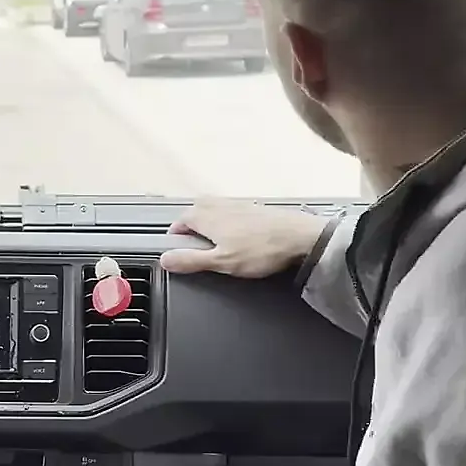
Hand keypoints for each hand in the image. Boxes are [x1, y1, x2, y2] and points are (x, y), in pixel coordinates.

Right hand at [158, 198, 327, 277]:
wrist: (300, 237)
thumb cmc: (262, 249)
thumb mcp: (221, 262)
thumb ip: (190, 260)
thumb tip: (165, 260)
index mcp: (204, 215)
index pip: (178, 223)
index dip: (176, 240)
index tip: (180, 254)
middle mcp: (218, 204)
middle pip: (194, 213)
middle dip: (192, 231)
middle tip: (199, 251)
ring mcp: (236, 203)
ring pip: (212, 211)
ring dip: (209, 226)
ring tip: (218, 246)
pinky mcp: (252, 207)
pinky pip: (230, 213)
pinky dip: (228, 224)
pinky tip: (239, 239)